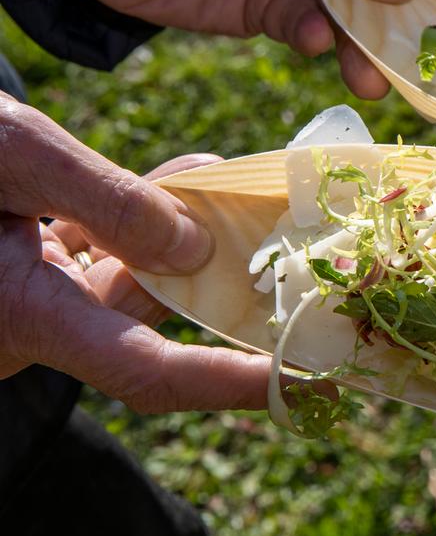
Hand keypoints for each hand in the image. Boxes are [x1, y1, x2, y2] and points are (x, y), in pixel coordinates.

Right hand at [0, 94, 270, 411]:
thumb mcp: (13, 152)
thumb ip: (106, 200)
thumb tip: (197, 251)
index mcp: (18, 314)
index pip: (145, 370)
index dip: (226, 382)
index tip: (298, 383)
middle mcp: (28, 322)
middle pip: (152, 317)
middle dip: (225, 290)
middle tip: (306, 266)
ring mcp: (28, 298)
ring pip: (136, 278)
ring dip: (192, 237)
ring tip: (248, 192)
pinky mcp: (26, 270)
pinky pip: (106, 253)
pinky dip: (147, 220)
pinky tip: (192, 178)